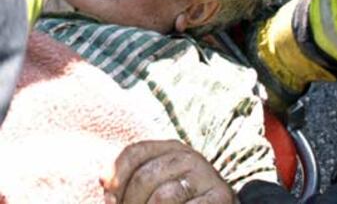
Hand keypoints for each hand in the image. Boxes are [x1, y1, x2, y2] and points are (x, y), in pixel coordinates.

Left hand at [101, 140, 236, 203]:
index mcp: (171, 149)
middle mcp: (189, 156)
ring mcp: (206, 176)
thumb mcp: (158, 189)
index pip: (135, 152)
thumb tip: (104, 180)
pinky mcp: (221, 197)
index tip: (109, 199)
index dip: (116, 175)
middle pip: (144, 177)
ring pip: (161, 197)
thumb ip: (131, 184)